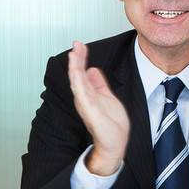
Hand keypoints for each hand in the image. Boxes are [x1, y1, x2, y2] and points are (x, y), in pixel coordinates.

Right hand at [66, 41, 129, 174]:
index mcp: (89, 94)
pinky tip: (78, 72)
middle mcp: (85, 98)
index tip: (80, 45)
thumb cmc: (110, 126)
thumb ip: (99, 84)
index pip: (82, 72)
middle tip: (76, 44)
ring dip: (75, 67)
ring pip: (77, 82)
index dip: (80, 58)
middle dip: (76, 59)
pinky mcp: (90, 112)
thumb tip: (92, 70)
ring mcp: (86, 105)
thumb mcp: (107, 97)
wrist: (114, 144)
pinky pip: (83, 95)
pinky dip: (79, 83)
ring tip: (74, 54)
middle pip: (77, 75)